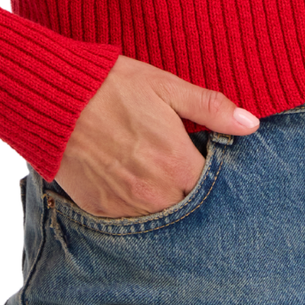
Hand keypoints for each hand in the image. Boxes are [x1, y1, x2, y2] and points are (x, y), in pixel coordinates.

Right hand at [55, 54, 259, 216]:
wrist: (53, 98)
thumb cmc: (111, 85)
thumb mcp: (165, 86)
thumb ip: (211, 108)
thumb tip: (251, 124)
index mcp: (176, 162)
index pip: (214, 185)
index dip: (215, 173)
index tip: (209, 161)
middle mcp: (154, 192)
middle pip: (189, 207)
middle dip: (191, 192)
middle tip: (182, 168)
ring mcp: (125, 204)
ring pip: (160, 218)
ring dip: (165, 202)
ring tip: (157, 176)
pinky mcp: (99, 209)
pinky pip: (128, 219)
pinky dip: (135, 206)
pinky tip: (131, 183)